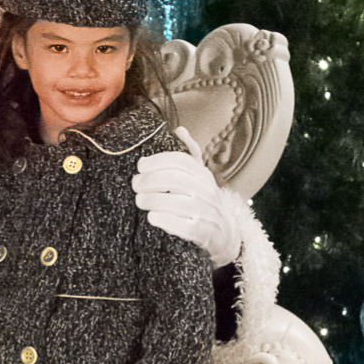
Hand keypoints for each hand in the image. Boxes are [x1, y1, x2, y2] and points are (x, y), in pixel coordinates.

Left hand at [131, 126, 239, 268]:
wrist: (226, 235)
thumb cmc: (205, 202)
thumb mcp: (200, 177)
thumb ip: (190, 153)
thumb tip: (180, 129)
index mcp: (203, 176)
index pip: (181, 161)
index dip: (158, 161)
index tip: (141, 165)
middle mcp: (207, 192)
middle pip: (175, 180)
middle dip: (150, 180)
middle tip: (136, 185)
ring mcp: (206, 213)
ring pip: (177, 203)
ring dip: (153, 199)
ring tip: (140, 200)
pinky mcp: (204, 233)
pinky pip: (184, 226)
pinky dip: (165, 220)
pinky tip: (152, 217)